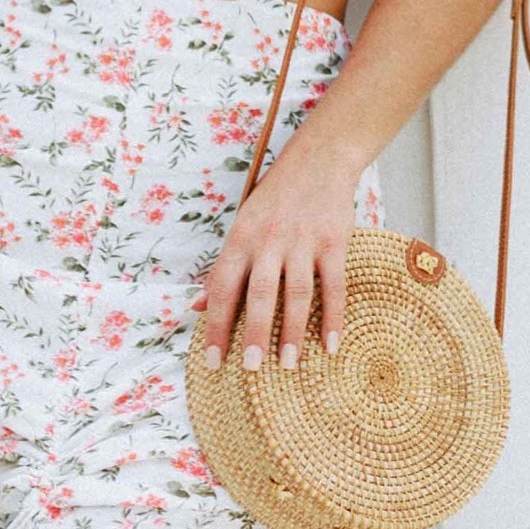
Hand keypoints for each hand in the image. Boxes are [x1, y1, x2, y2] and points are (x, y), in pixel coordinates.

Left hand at [203, 130, 358, 372]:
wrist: (320, 159)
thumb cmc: (275, 198)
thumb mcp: (242, 226)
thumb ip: (223, 267)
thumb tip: (195, 306)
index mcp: (240, 239)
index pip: (222, 288)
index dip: (215, 325)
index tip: (212, 360)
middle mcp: (269, 241)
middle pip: (259, 294)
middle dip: (254, 333)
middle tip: (251, 369)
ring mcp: (303, 242)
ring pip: (296, 294)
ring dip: (293, 332)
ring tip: (289, 365)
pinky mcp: (334, 242)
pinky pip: (333, 286)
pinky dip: (333, 317)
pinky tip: (331, 344)